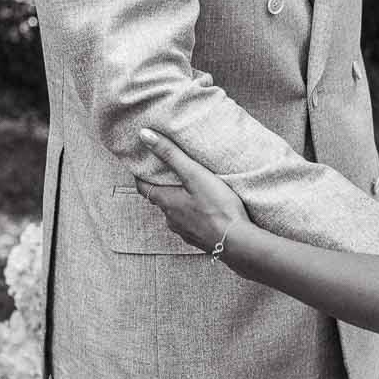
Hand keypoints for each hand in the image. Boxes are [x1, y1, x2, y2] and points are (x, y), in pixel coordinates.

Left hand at [135, 128, 249, 253]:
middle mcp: (171, 219)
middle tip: (171, 173)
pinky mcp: (199, 240)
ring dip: (180, 203)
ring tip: (192, 191)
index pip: (143, 187)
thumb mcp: (194, 174)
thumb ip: (170, 155)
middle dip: (164, 187)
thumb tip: (144, 136)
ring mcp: (185, 231)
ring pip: (176, 213)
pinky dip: (193, 216)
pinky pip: (190, 225)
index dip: (141, 175)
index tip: (144, 165)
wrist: (238, 242)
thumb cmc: (217, 207)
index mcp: (167, 202)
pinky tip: (206, 211)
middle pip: (161, 200)